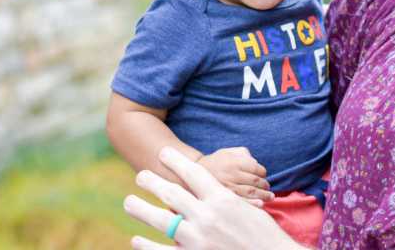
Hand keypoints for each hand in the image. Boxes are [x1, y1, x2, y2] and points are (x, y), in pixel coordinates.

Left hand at [124, 146, 303, 249]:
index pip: (194, 173)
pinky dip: (147, 247)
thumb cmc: (265, 236)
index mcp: (223, 200)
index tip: (163, 153)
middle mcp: (207, 217)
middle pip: (172, 193)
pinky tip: (136, 240)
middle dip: (153, 182)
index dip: (176, 161)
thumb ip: (228, 198)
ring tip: (129, 201)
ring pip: (162, 220)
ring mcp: (198, 239)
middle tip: (140, 176)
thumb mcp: (249, 210)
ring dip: (142, 209)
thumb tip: (212, 189)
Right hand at [196, 146, 273, 204]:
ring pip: (251, 193)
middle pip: (256, 182)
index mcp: (235, 162)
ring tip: (269, 198)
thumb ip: (244, 154)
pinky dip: (253, 204)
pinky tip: (260, 204)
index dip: (263, 173)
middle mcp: (232, 174)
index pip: (257, 169)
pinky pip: (241, 202)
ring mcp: (228, 187)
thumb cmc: (216, 162)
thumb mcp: (228, 152)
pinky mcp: (224, 198)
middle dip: (265, 186)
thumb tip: (256, 163)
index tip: (263, 175)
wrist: (195, 173)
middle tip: (268, 188)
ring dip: (263, 196)